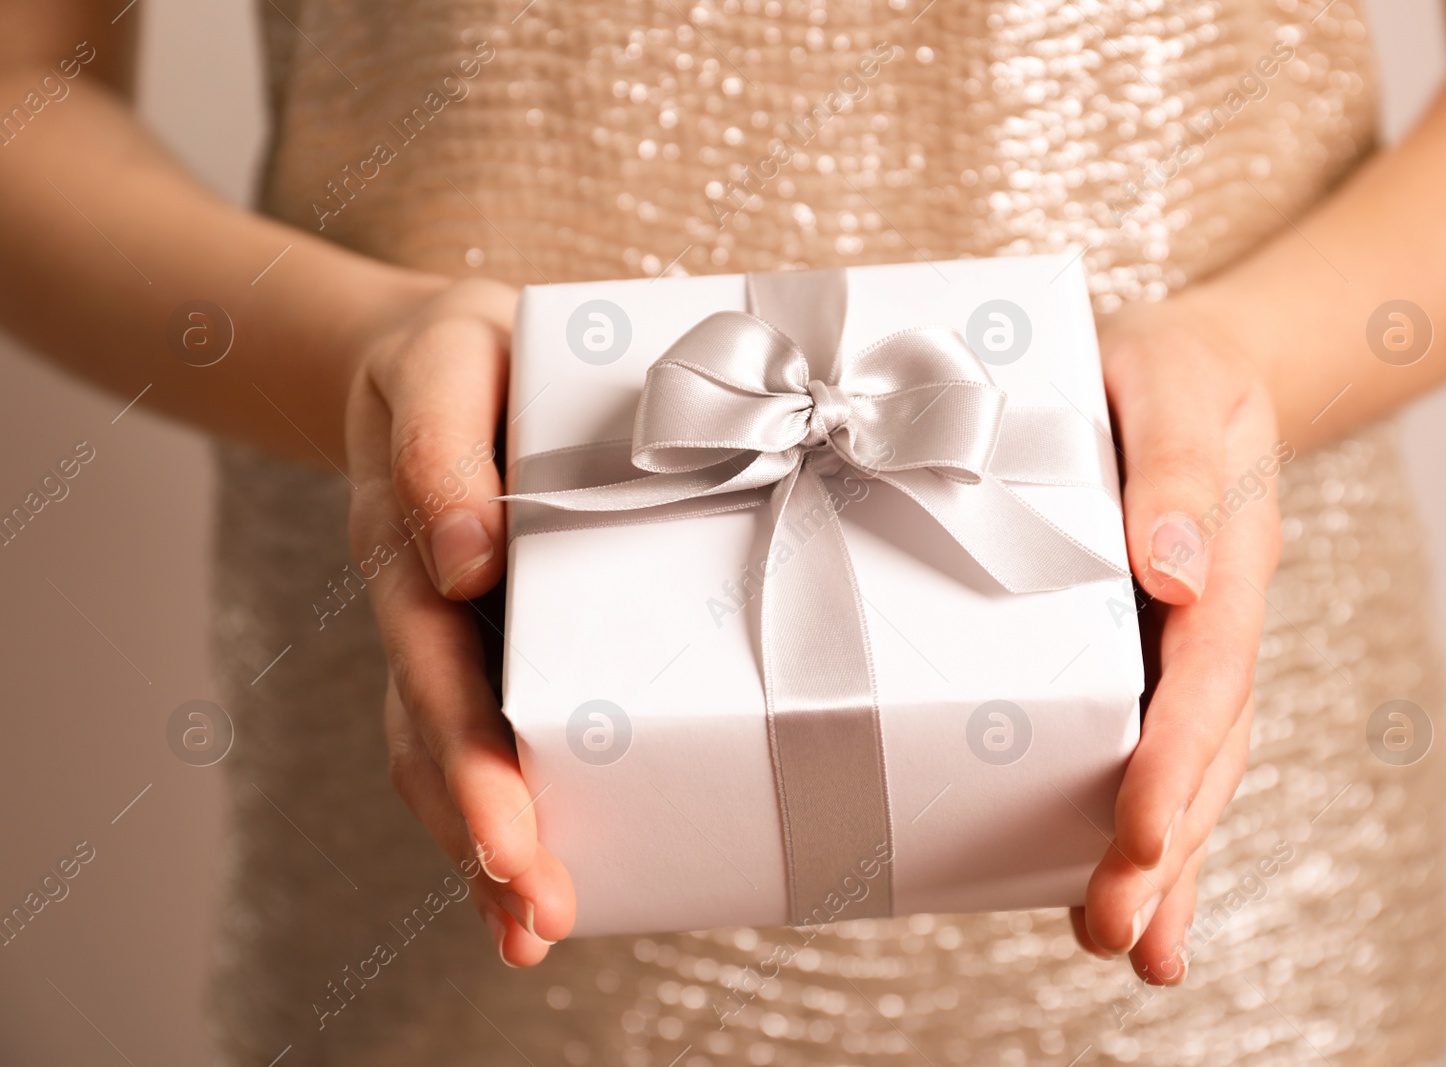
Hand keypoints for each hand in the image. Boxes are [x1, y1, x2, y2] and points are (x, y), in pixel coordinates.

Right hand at [345, 276, 574, 965]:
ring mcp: (450, 630)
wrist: (449, 353)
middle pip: (438, 732)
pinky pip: (483, 733)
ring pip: (450, 752)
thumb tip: (464, 559)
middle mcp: (422, 600)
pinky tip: (532, 888)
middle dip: (486, 827)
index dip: (469, 749)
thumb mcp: (451, 355)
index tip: (512, 828)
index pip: (434, 658)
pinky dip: (505, 811)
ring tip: (533, 929)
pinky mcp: (487, 643)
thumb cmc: (470, 354)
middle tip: (536, 911)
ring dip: (488, 847)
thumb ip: (442, 442)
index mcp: (410, 534)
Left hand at [1071, 294, 1284, 983]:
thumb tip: (1180, 575)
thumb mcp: (1172, 383)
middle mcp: (1212, 620)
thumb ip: (1176, 469)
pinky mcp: (1142, 652)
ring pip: (1186, 766)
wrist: (1181, 366)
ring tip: (1122, 944)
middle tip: (1116, 929)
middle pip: (1202, 749)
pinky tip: (1120, 884)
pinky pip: (1151, 741)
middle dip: (1162, 845)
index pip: (1206, 676)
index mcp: (1228, 560)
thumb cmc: (1169, 370)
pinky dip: (1142, 817)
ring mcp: (1183, 645)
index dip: (1172, 757)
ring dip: (1159, 860)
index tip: (1137, 833)